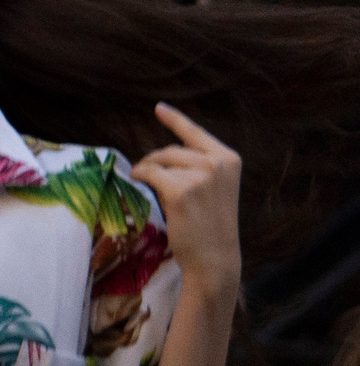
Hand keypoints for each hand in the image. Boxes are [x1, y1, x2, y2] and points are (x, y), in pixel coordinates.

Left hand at [132, 103, 241, 295]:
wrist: (215, 257)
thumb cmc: (210, 226)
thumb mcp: (214, 189)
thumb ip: (199, 167)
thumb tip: (163, 155)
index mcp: (229, 159)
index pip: (196, 133)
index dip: (175, 119)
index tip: (158, 108)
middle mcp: (218, 163)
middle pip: (171, 150)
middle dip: (154, 161)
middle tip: (145, 177)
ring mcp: (201, 175)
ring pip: (159, 162)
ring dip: (146, 171)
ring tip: (145, 184)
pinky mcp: (180, 190)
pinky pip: (150, 174)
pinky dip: (140, 176)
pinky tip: (136, 182)